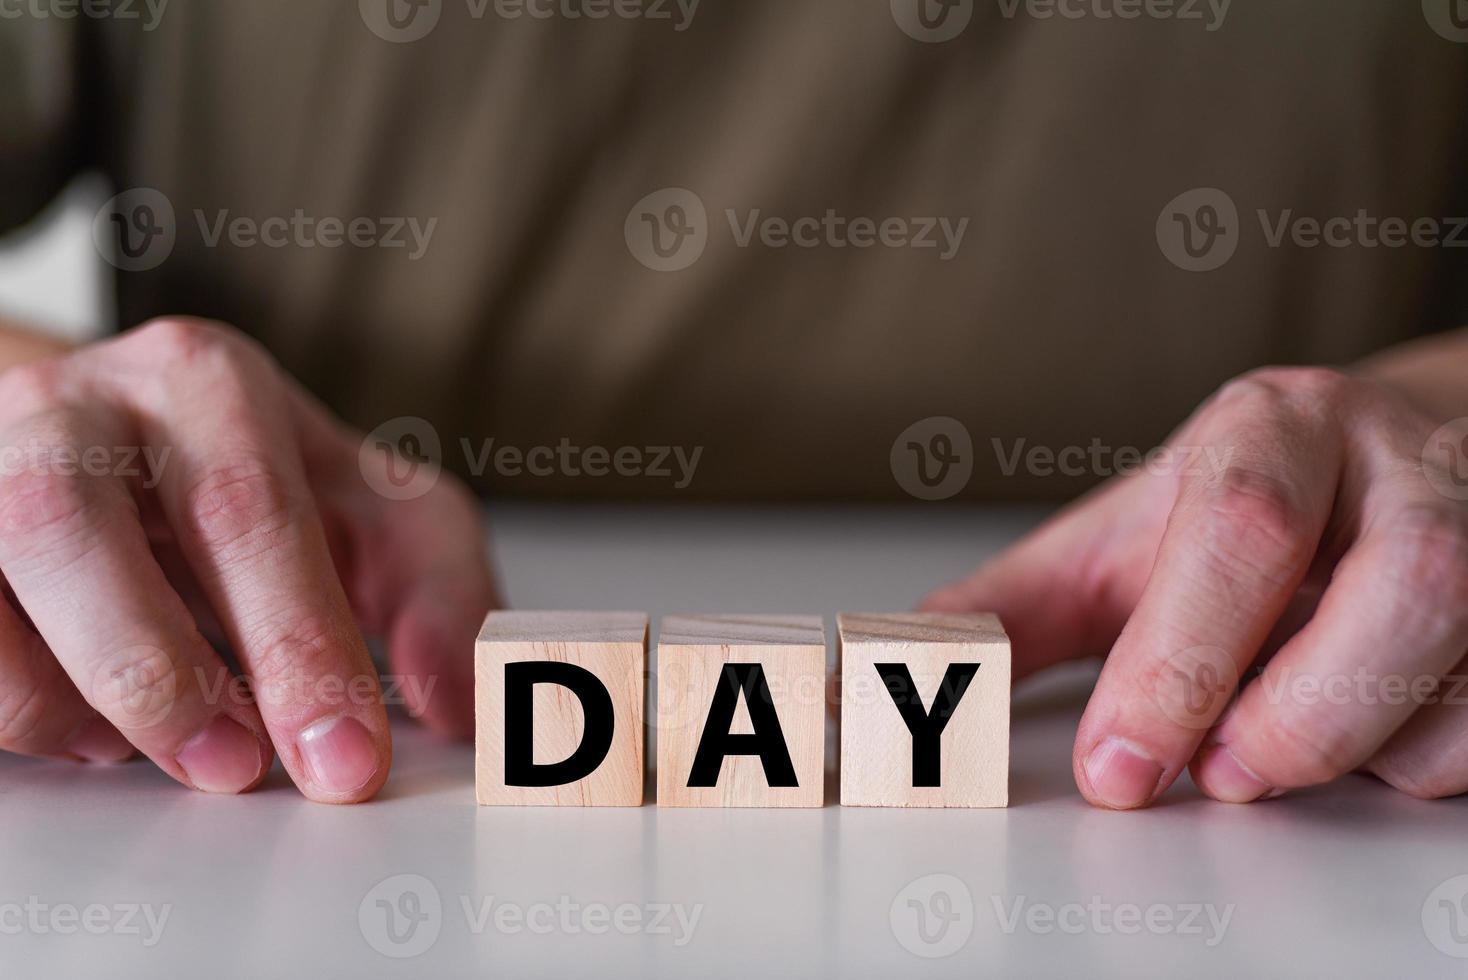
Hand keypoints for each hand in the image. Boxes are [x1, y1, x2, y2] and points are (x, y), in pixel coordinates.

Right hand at [0, 318, 497, 801]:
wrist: (113, 433)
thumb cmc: (256, 483)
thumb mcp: (376, 513)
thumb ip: (438, 593)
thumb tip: (463, 703)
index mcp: (209, 383)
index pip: (253, 512)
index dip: (298, 645)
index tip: (343, 757)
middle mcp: (80, 402)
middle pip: (85, 528)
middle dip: (165, 674)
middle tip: (237, 770)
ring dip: (70, 688)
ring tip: (149, 752)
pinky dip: (10, 695)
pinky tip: (81, 726)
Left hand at [923, 366, 1467, 806]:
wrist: (1352, 478)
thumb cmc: (1218, 519)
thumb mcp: (1108, 546)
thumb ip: (1013, 608)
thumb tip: (903, 661)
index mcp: (1272, 428)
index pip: (1242, 526)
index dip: (1180, 658)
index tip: (1119, 766)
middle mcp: (1396, 463)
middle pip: (1403, 580)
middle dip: (1295, 712)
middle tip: (1213, 774)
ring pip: (1465, 649)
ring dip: (1358, 741)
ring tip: (1260, 758)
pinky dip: (1420, 759)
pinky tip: (1350, 742)